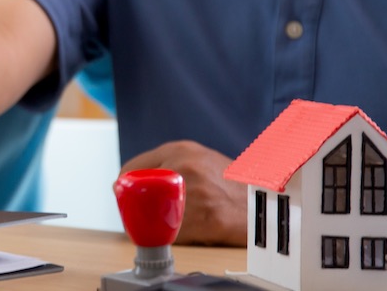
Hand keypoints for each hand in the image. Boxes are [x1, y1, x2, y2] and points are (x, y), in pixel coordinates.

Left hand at [119, 140, 246, 245]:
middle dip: (136, 205)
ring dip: (154, 223)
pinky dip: (173, 236)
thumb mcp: (198, 159)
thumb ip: (168, 164)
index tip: (123, 194)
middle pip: (137, 192)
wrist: (262, 201)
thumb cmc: (230, 183)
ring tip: (164, 223)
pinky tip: (183, 232)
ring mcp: (193, 191)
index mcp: (180, 150)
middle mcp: (184, 166)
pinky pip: (172, 232)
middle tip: (138, 213)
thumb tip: (132, 179)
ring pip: (153, 214)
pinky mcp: (203, 217)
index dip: (126, 185)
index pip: (133, 167)